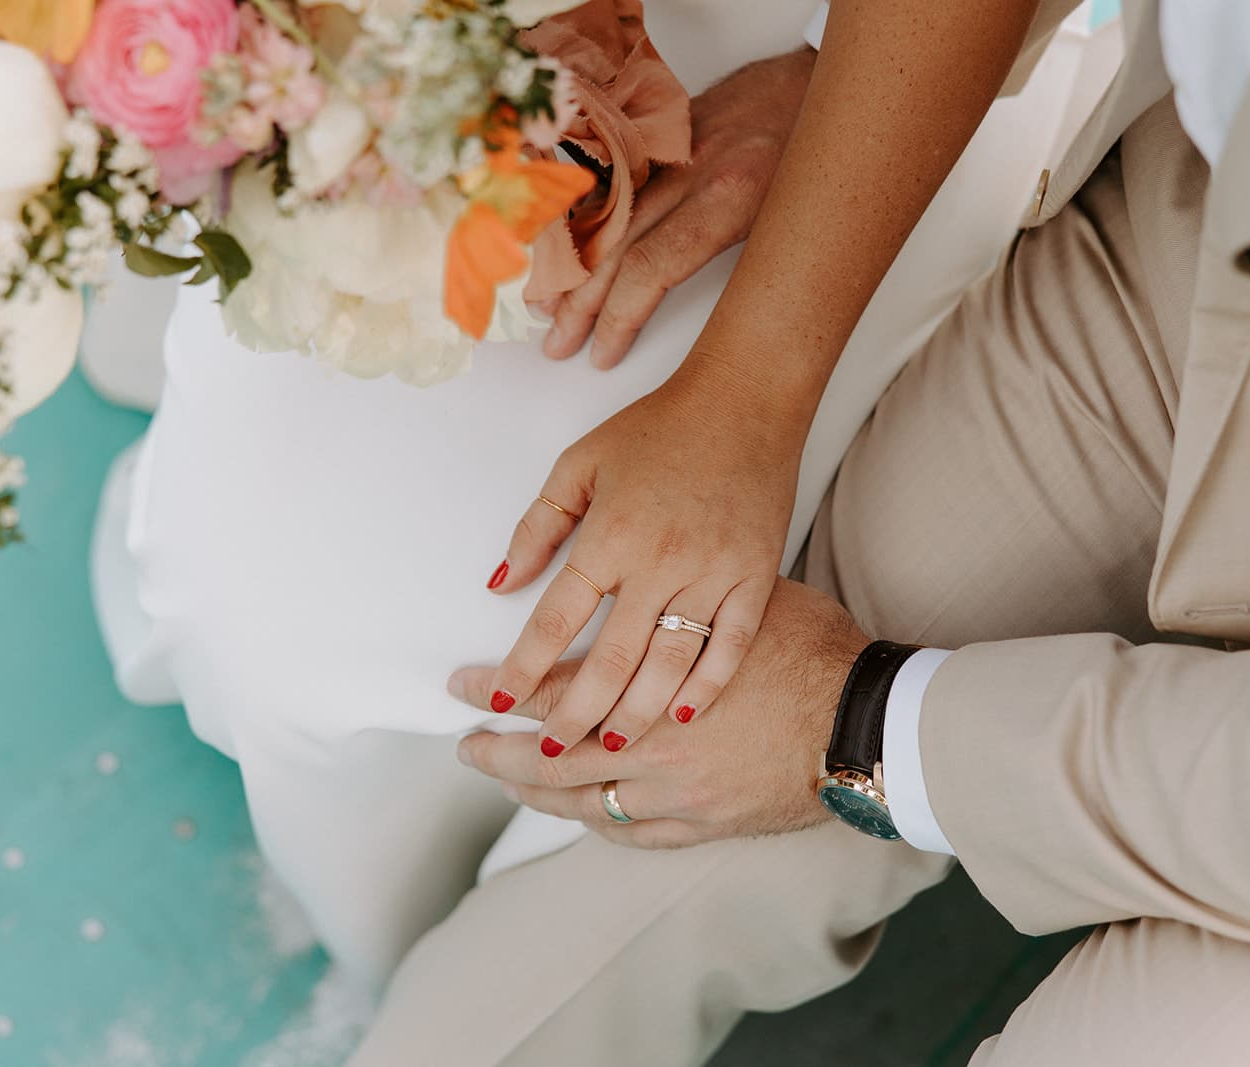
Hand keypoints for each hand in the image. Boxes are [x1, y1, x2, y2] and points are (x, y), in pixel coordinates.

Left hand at [451, 579, 868, 847]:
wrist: (868, 719)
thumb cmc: (812, 645)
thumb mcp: (742, 593)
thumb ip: (681, 597)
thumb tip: (638, 582)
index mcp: (651, 674)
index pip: (550, 685)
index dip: (499, 687)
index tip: (463, 687)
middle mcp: (649, 740)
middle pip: (550, 754)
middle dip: (499, 750)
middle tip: (467, 743)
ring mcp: (674, 789)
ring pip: (583, 799)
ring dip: (536, 791)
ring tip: (505, 777)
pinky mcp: (703, 821)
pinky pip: (631, 832)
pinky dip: (596, 823)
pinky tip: (578, 813)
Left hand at [485, 360, 802, 756]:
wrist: (746, 401)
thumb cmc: (660, 428)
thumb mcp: (581, 462)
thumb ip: (539, 525)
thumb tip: (501, 581)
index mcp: (611, 535)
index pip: (555, 619)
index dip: (522, 666)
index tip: (496, 701)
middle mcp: (660, 563)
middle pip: (608, 660)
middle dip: (572, 714)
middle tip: (548, 750)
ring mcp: (712, 575)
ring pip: (668, 666)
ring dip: (634, 713)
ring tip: (608, 745)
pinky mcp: (753, 579)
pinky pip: (729, 647)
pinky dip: (705, 687)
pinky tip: (680, 715)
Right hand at [538, 47, 816, 369]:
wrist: (813, 82)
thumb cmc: (816, 159)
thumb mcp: (796, 224)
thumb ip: (750, 268)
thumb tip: (721, 329)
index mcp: (729, 197)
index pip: (652, 267)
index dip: (620, 318)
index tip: (603, 354)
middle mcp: (691, 172)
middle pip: (616, 247)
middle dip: (580, 305)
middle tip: (558, 345)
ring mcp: (670, 151)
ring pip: (603, 216)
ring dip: (570, 266)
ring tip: (546, 308)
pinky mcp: (658, 140)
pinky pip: (607, 189)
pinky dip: (581, 224)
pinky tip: (562, 252)